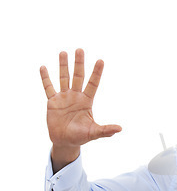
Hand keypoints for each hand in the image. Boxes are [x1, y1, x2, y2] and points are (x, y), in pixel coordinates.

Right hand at [40, 49, 120, 171]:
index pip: (93, 84)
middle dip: (79, 63)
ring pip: (64, 78)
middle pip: (78, 76)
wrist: (65, 141)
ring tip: (64, 52)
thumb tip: (120, 129)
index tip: (101, 60)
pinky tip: (43, 67)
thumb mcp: (93, 133)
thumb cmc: (80, 137)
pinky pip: (48, 87)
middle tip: (80, 50)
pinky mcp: (52, 102)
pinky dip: (45, 78)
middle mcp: (76, 96)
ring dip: (63, 66)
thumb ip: (105, 130)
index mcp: (86, 101)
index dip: (96, 73)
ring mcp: (64, 97)